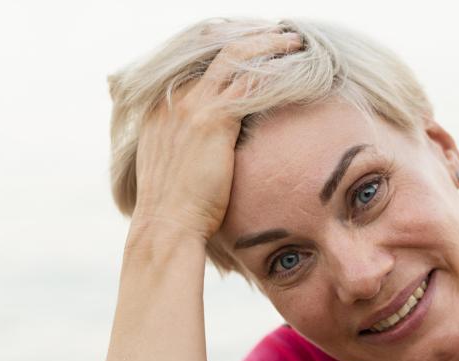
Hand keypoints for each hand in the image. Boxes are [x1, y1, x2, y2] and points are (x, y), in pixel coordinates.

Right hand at [129, 29, 303, 241]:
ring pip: (236, 57)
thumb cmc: (177, 210)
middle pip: (218, 52)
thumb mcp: (177, 170)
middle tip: (281, 36)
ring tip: (294, 42)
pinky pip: (250, 82)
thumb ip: (190, 150)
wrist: (167, 226)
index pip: (202, 66)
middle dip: (253, 40)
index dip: (233, 55)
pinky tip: (296, 67)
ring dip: (269, 45)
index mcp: (162, 109)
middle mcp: (174, 100)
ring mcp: (191, 106)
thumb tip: (212, 154)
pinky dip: (274, 70)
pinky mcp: (212, 119)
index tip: (258, 51)